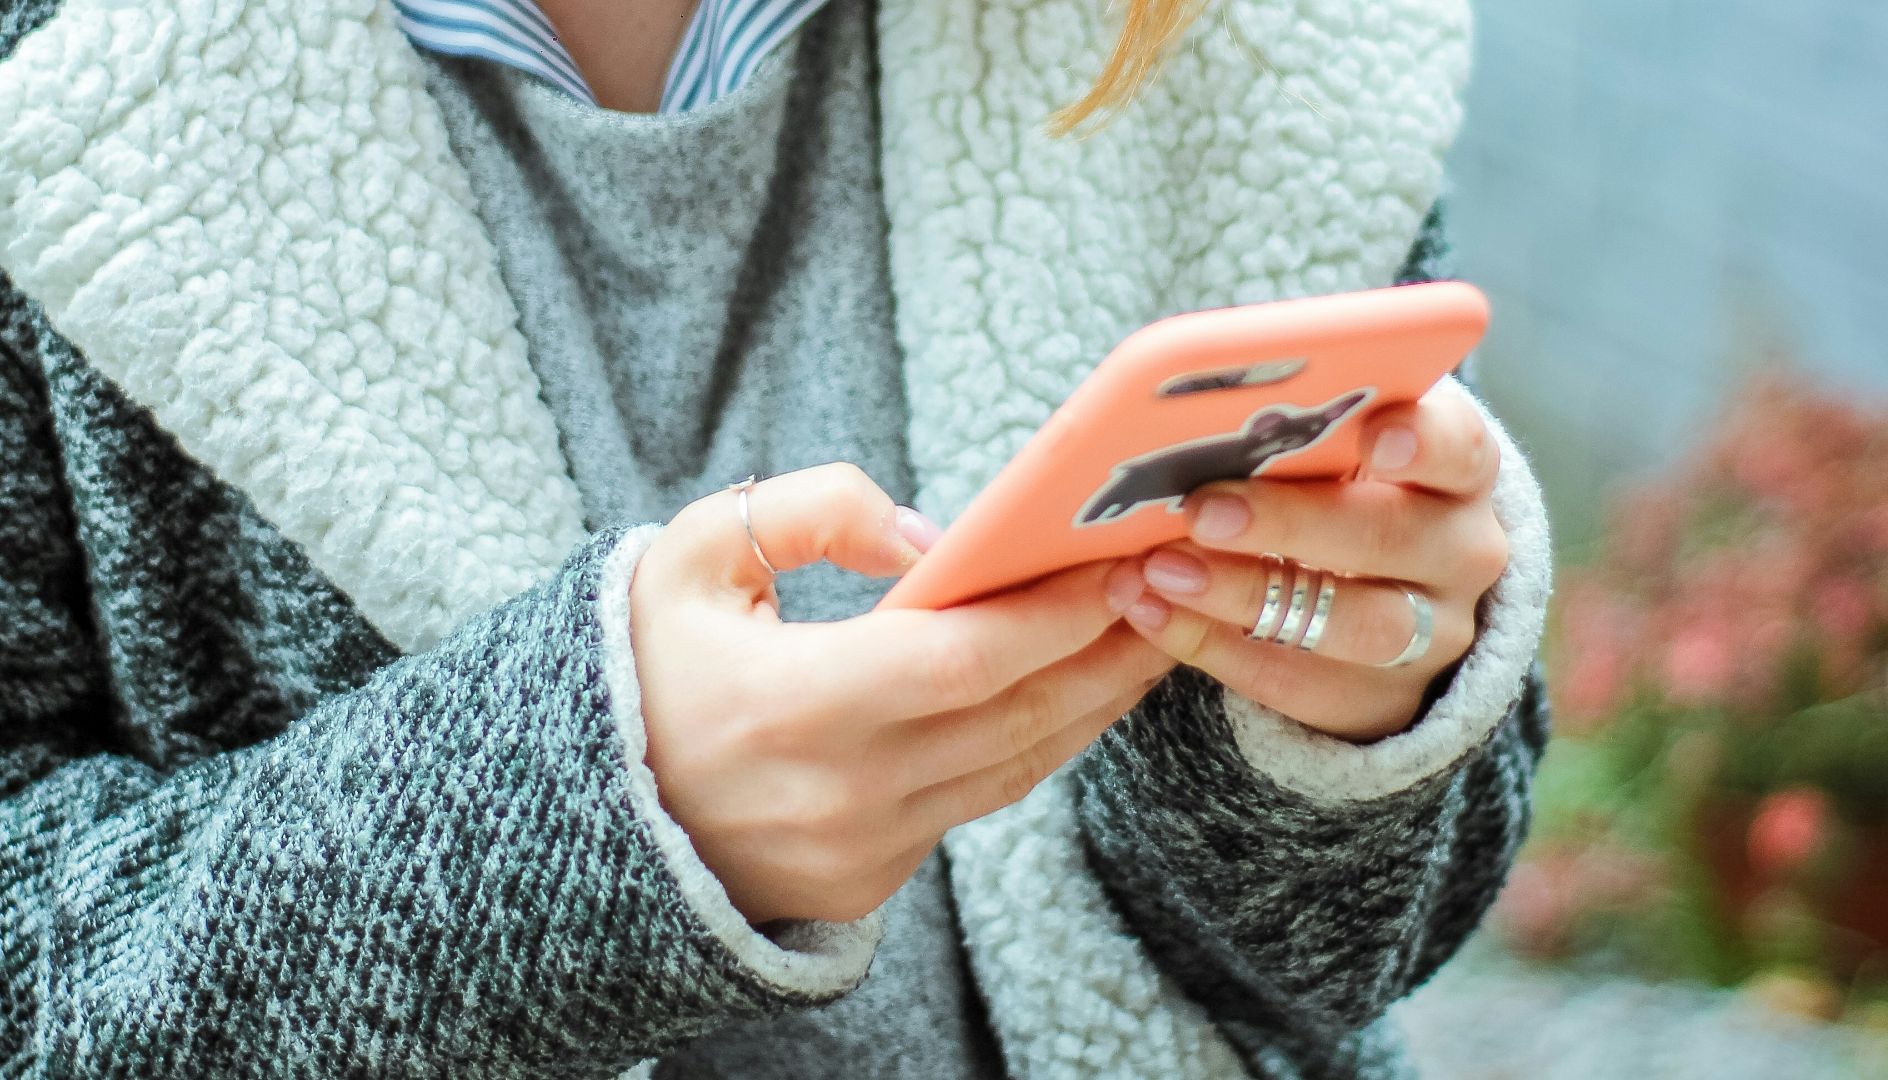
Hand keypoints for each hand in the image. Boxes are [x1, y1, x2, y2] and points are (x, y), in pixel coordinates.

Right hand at [630, 463, 1174, 925]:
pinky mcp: (870, 878)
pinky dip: (1032, 745)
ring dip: (1089, 702)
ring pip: (1015, 767)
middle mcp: (841, 790)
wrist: (579, 812)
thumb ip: (812, 513)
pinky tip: (1067, 696)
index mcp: (792, 704)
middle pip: (1017, 716)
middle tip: (1168, 588)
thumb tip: (932, 537)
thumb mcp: (693, 555)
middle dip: (1106, 651)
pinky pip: (977, 801)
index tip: (1119, 562)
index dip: (1057, 612)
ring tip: (1145, 637)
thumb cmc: (638, 668)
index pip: (966, 657)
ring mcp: (861, 847)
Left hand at [1104, 379, 1509, 742]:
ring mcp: (1433, 634)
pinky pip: (1298, 681)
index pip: (1459, 447)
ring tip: (1161, 570)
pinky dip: (1214, 646)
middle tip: (1203, 510)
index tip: (1373, 435)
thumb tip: (1194, 406)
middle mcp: (1461, 552)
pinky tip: (1152, 613)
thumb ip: (1295, 430)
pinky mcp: (1382, 700)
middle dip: (1292, 523)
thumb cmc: (1337, 489)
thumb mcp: (1337, 450)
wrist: (1379, 596)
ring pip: (1354, 623)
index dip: (1421, 440)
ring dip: (1246, 594)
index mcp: (1460, 470)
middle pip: (1392, 537)